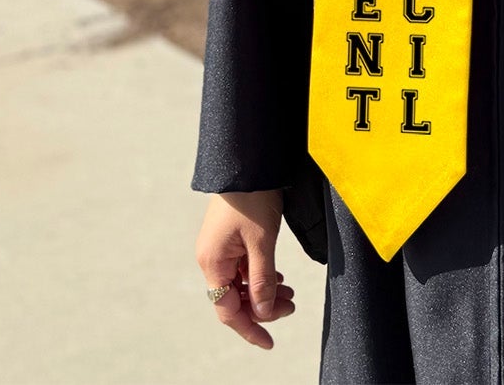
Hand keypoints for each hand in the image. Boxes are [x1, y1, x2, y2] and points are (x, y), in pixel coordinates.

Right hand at [196, 190, 296, 348]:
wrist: (249, 162)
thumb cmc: (253, 197)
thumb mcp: (262, 242)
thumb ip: (262, 280)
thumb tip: (262, 313)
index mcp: (213, 263)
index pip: (228, 310)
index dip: (250, 328)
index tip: (269, 341)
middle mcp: (212, 259)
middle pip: (235, 298)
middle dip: (262, 307)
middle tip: (290, 306)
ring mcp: (220, 248)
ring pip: (241, 283)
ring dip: (264, 291)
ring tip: (290, 293)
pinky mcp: (229, 238)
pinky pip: (243, 267)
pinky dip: (260, 275)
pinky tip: (278, 276)